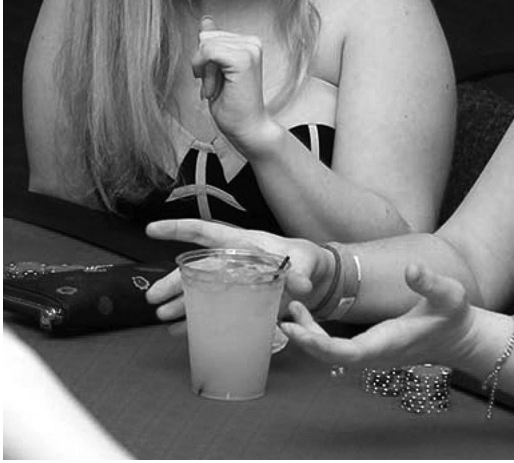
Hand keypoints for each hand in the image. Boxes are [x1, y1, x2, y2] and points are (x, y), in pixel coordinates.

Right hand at [145, 219, 332, 321]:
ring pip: (198, 289)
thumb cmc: (304, 259)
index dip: (179, 229)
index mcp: (242, 244)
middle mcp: (231, 262)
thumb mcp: (303, 262)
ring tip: (160, 315)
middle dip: (172, 281)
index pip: (206, 233)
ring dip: (179, 303)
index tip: (153, 229)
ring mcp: (232, 282)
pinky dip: (194, 320)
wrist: (315, 278)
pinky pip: (210, 309)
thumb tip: (301, 284)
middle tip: (152, 297)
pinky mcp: (238, 301)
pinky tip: (178, 330)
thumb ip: (299, 272)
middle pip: (195, 268)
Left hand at [191, 16, 278, 156]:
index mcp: (248, 42)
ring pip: (206, 46)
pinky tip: (215, 88)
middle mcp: (252, 42)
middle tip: (217, 86)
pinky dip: (206, 74)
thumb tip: (206, 21)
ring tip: (219, 89)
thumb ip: (213, 44)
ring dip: (205, 72)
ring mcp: (250, 49)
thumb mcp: (216, 69)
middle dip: (203, 64)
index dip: (204, 60)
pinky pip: (209, 52)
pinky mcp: (244, 59)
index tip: (215, 80)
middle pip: (206, 39)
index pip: (208, 36)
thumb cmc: (234, 104)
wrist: (247, 127)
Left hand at [280, 264, 476, 369]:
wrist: (458, 337)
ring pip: (331, 354)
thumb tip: (411, 268)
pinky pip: (337, 349)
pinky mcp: (369, 348)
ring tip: (292, 311)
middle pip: (331, 357)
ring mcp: (371, 353)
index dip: (319, 345)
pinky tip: (306, 318)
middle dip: (306, 340)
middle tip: (286, 315)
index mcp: (389, 342)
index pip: (348, 353)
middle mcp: (376, 353)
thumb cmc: (453, 314)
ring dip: (309, 337)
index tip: (297, 330)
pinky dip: (319, 336)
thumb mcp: (449, 293)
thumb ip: (430, 282)